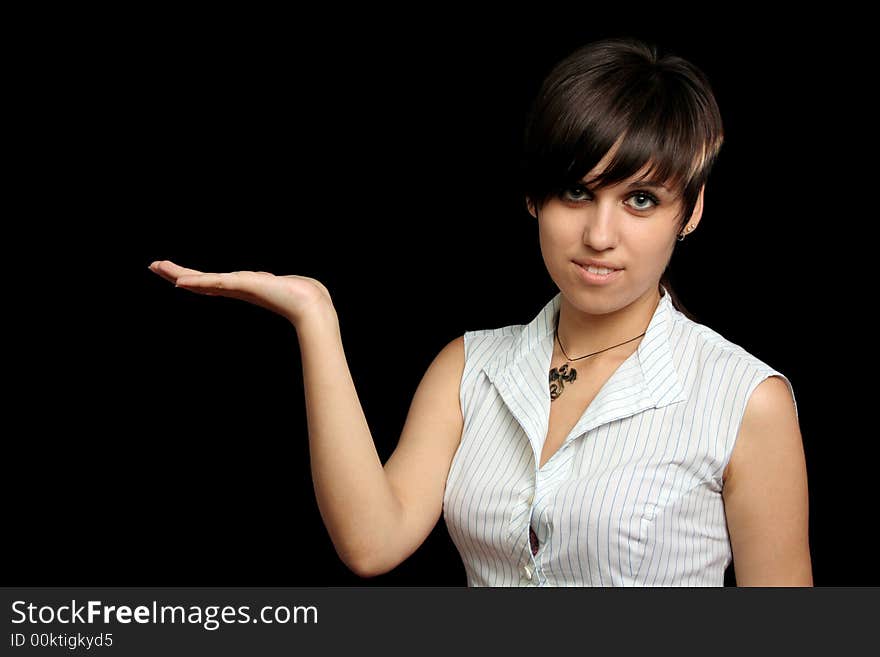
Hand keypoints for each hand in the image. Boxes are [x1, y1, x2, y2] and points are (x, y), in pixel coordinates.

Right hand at [148, 259, 334, 326]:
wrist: (309, 304)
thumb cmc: (299, 296)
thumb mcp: (277, 285)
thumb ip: (268, 282)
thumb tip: (268, 281)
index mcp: (241, 287)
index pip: (210, 281)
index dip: (191, 277)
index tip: (173, 274)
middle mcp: (235, 288)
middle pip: (200, 280)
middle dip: (176, 273)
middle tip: (153, 266)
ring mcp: (237, 288)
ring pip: (202, 280)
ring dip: (179, 274)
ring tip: (159, 268)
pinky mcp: (243, 286)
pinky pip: (215, 282)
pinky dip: (198, 282)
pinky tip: (183, 282)